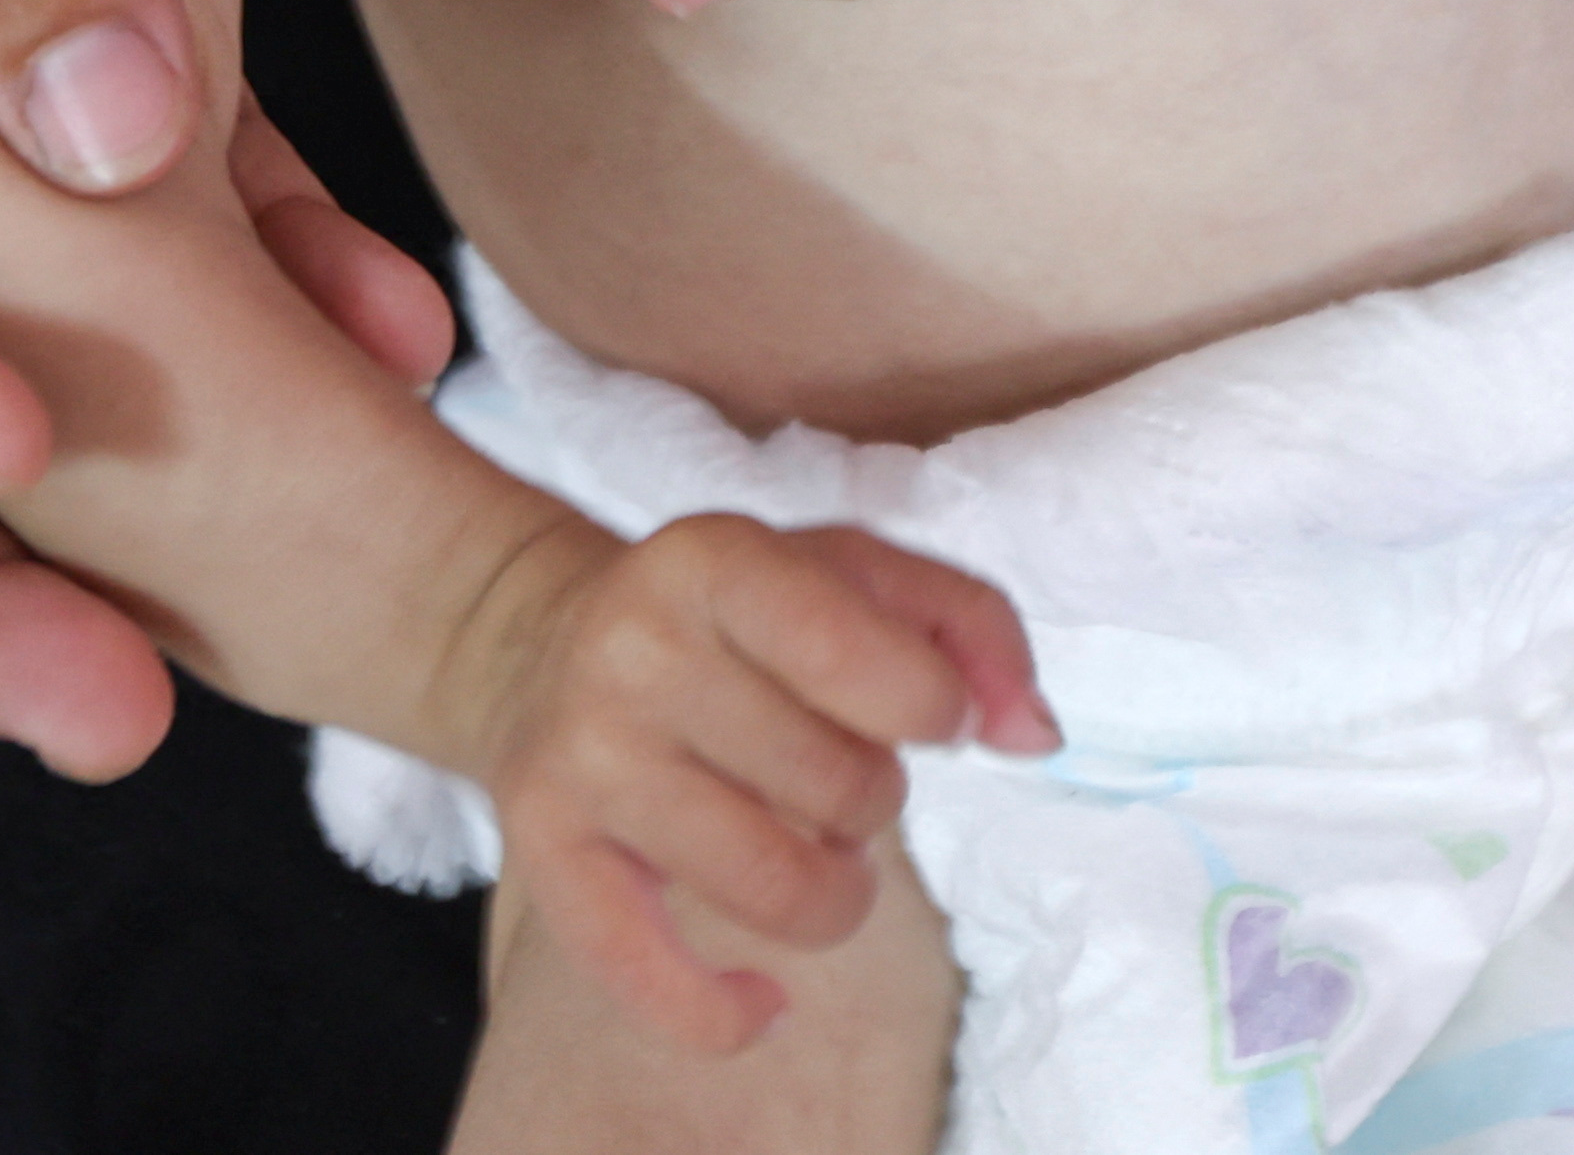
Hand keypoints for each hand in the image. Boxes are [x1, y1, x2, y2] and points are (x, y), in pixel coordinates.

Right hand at [457, 513, 1057, 1053]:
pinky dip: (724, 1014)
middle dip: (871, 796)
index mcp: (716, 560)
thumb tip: (1031, 734)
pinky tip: (763, 1002)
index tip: (925, 712)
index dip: (934, 709)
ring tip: (808, 849)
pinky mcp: (545, 849)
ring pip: (775, 890)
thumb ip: (969, 626)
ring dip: (832, 892)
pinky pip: (647, 974)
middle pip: (843, 789)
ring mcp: (585, 756)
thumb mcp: (852, 572)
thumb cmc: (734, 614)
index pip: (861, 662)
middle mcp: (636, 651)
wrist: (542, 639)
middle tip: (830, 768)